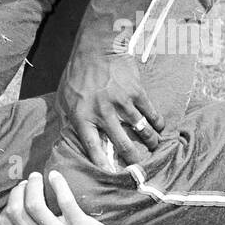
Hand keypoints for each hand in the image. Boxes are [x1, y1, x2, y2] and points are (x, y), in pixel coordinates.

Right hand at [0, 171, 133, 224]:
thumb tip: (13, 216)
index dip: (7, 206)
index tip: (18, 197)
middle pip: (16, 212)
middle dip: (18, 191)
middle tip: (27, 184)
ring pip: (34, 204)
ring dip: (33, 184)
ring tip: (37, 178)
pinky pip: (64, 199)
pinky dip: (57, 183)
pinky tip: (55, 176)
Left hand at [58, 36, 164, 167]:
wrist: (97, 47)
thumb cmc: (78, 74)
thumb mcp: (65, 97)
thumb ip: (70, 119)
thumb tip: (68, 139)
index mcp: (83, 116)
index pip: (93, 148)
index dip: (103, 165)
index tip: (111, 176)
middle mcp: (103, 113)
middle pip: (123, 145)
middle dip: (133, 160)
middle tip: (139, 169)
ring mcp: (122, 103)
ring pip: (141, 131)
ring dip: (150, 142)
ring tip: (154, 148)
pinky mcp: (136, 92)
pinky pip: (151, 113)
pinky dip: (157, 122)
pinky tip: (159, 127)